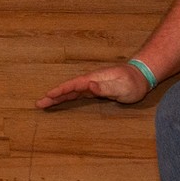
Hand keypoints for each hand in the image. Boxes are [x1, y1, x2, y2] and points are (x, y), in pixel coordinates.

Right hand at [37, 61, 152, 110]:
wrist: (140, 77)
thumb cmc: (132, 83)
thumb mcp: (122, 87)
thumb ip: (105, 87)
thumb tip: (88, 86)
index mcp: (94, 79)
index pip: (73, 85)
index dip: (60, 91)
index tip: (48, 96)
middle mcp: (90, 80)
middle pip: (68, 88)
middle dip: (54, 95)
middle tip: (39, 103)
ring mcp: (92, 84)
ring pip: (71, 91)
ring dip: (58, 97)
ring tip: (45, 103)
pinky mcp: (95, 89)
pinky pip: (77, 94)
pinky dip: (68, 97)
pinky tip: (62, 100)